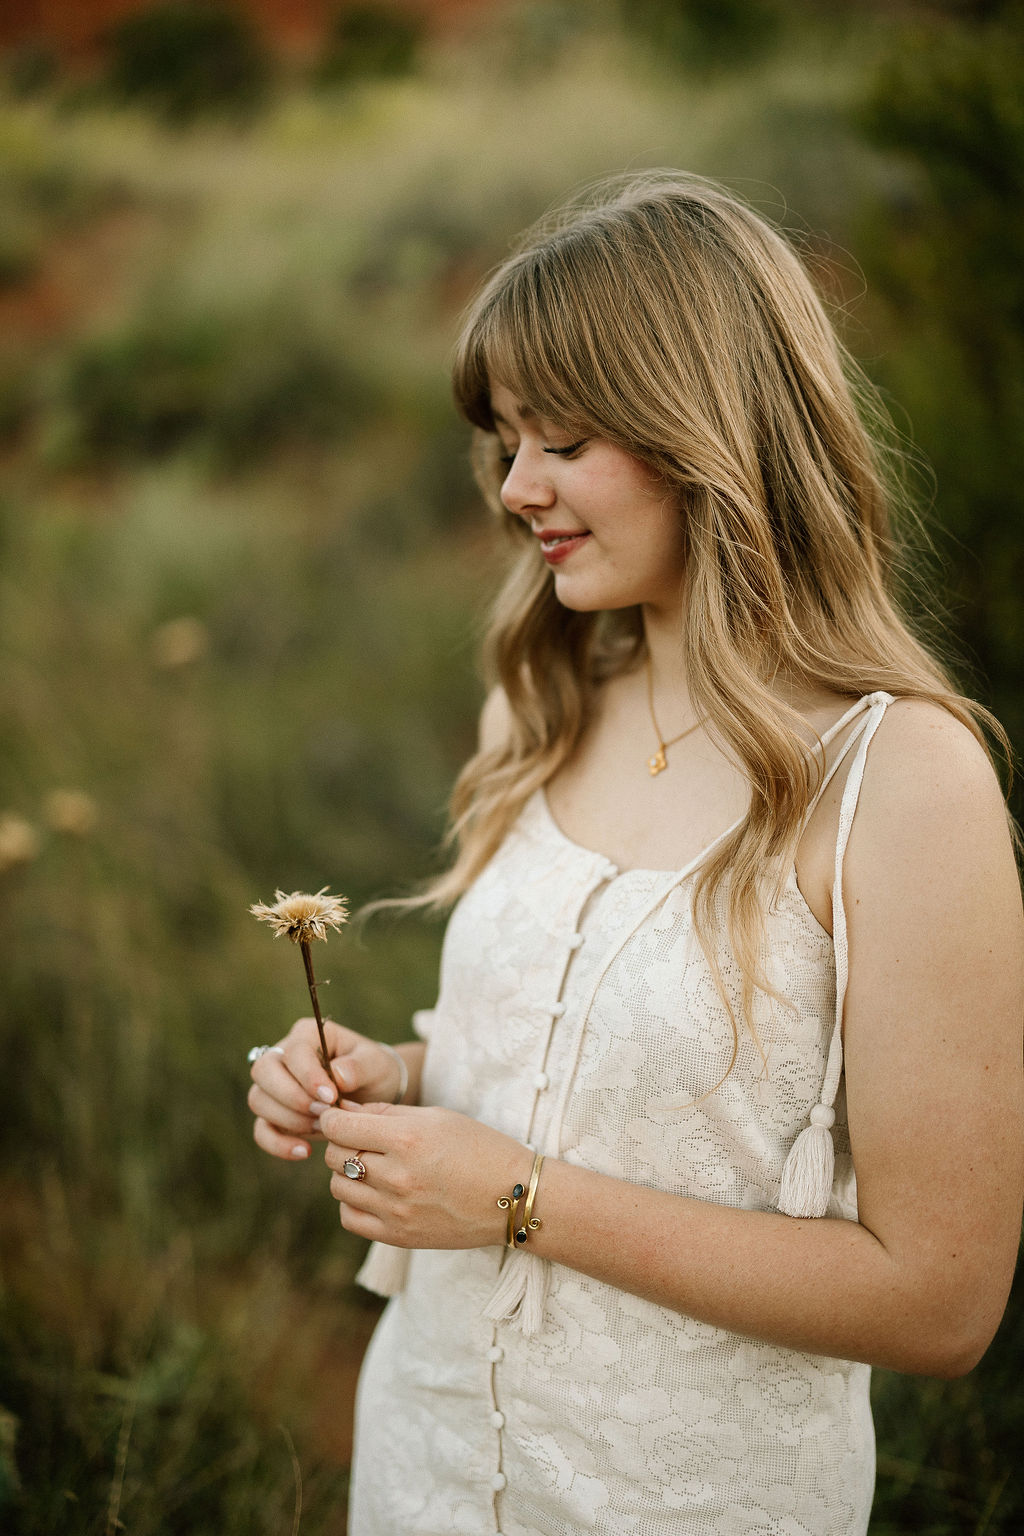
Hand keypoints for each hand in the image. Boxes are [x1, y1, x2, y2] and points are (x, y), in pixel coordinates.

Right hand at [248, 1017, 405, 1161]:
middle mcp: (283, 1056)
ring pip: (258, 1100)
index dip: (308, 1076)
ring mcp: (274, 1086)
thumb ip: (359, 1067)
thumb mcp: (375, 1064)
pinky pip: (261, 1129)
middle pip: (263, 1071)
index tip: (332, 1097)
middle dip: (292, 1097)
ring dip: (289, 1119)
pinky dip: (277, 1144)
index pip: (293, 1051)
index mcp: (307, 1034)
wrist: (374, 1093)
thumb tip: (337, 1076)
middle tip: (323, 1112)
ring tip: (323, 1127)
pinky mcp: (275, 1114)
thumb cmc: (373, 1070)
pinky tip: (305, 1151)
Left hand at [321, 1101, 532, 1248]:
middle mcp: (398, 1177)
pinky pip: (350, 1218)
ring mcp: (397, 1212)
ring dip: (346, 1173)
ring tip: (371, 1165)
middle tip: (360, 1138)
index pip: (339, 1127)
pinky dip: (353, 1203)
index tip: (339, 1116)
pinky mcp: (399, 1237)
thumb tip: (341, 1112)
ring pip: (338, 1187)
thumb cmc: (478, 1147)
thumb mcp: (435, 1117)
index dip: (332, 1118)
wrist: (514, 1196)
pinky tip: (374, 1192)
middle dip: (340, 1143)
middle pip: (333, 1157)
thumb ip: (384, 1113)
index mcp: (407, 1140)